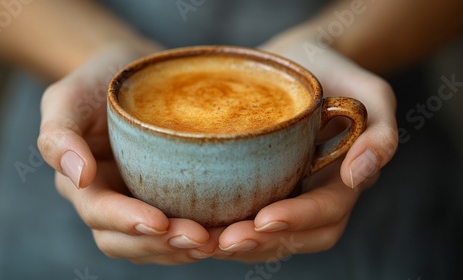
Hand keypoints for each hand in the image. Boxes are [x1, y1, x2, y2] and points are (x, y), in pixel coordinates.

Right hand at [37, 44, 217, 264]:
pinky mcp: (164, 198)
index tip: (161, 221)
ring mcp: (137, 202)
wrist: (129, 72)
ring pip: (152, 245)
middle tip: (201, 239)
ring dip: (181, 250)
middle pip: (126, 241)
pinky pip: (174, 230)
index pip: (99, 213)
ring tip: (217, 242)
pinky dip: (193, 238)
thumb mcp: (67, 98)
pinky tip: (222, 232)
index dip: (126, 222)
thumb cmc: (97, 81)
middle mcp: (109, 200)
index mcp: (82, 183)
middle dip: (161, 245)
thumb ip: (58, 136)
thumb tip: (79, 177)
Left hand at [202, 31, 397, 261]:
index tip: (265, 218)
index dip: (299, 221)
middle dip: (262, 243)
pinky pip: (243, 215)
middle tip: (224, 241)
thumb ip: (380, 131)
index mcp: (342, 182)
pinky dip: (222, 226)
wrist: (302, 58)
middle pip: (295, 238)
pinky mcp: (258, 184)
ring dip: (237, 245)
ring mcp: (285, 191)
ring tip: (204, 242)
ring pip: (266, 237)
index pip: (326, 215)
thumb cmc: (336, 72)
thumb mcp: (370, 92)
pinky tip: (196, 224)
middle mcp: (313, 194)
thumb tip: (359, 173)